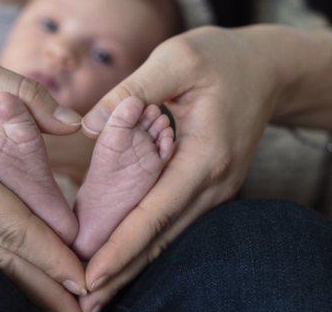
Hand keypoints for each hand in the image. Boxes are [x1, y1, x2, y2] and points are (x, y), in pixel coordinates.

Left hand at [78, 26, 285, 310]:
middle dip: (121, 272)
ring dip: (132, 265)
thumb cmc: (220, 59)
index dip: (121, 247)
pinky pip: (172, 221)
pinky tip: (122, 257)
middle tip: (82, 304)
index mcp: (204, 157)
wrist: (265, 68)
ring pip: (167, 236)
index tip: (91, 276)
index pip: (155, 213)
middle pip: (161, 238)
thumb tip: (89, 125)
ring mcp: (213, 188)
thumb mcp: (177, 59)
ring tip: (96, 293)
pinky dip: (145, 242)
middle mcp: (212, 183)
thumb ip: (133, 89)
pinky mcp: (206, 185)